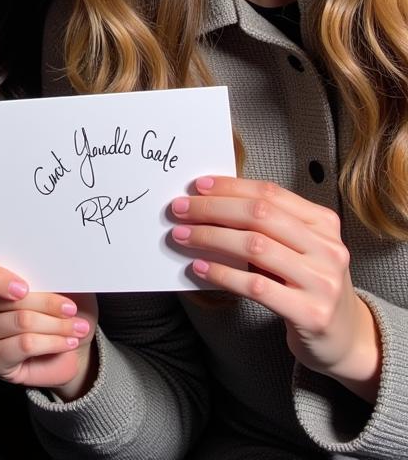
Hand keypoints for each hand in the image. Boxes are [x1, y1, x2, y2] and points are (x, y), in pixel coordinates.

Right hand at [0, 252, 97, 398]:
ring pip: (21, 322)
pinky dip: (52, 342)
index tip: (25, 288)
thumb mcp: (54, 282)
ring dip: (56, 325)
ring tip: (77, 326)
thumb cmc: (55, 307)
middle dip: (46, 303)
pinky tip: (68, 341)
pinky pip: (25, 345)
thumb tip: (57, 264)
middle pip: (7, 298)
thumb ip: (45, 272)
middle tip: (71, 307)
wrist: (64, 345)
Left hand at [172, 175, 380, 399]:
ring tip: (182, 235)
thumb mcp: (299, 248)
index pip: (270, 193)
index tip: (198, 186)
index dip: (230, 187)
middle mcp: (328, 248)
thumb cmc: (309, 285)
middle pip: (259, 214)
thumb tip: (209, 201)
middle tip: (179, 209)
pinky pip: (256, 286)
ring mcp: (322, 281)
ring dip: (210, 237)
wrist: (346, 339)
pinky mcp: (311, 313)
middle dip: (213, 208)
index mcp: (324, 223)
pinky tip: (200, 267)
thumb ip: (267, 225)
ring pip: (255, 246)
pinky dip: (222, 273)